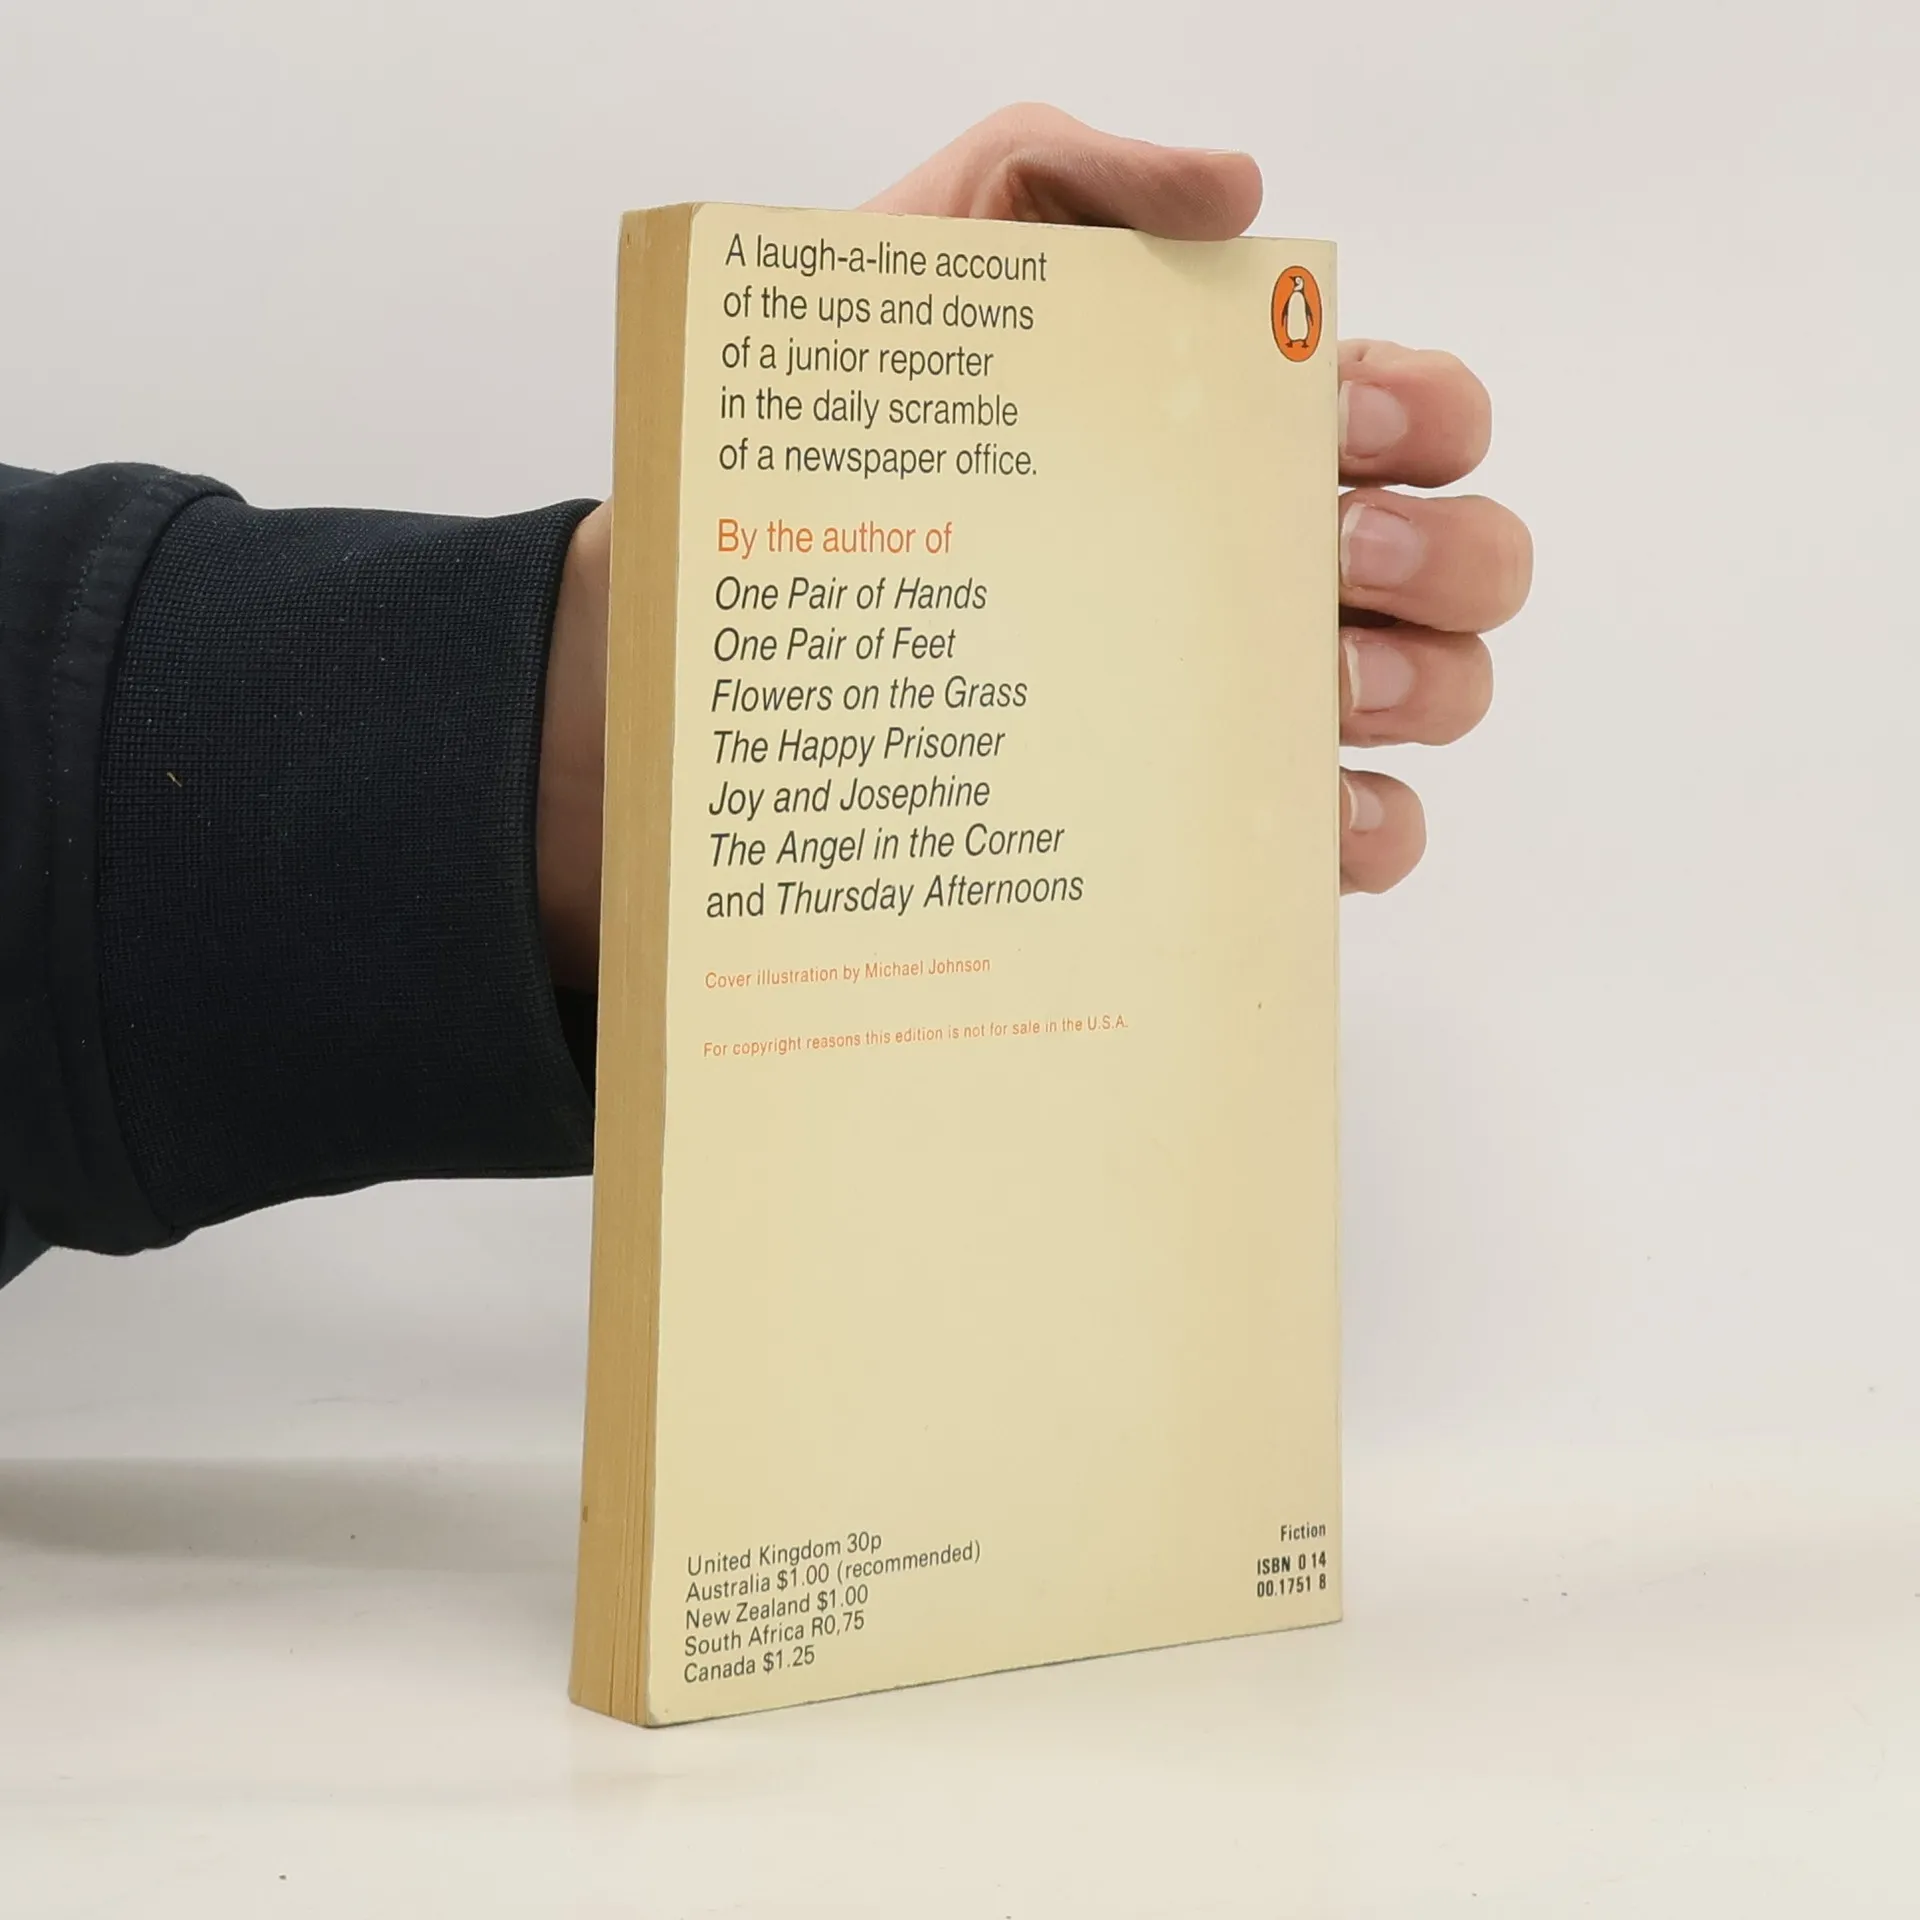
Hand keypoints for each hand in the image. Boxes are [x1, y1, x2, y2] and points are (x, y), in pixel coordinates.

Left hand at [864, 104, 1531, 894]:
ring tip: (1323, 683)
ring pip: (1440, 695)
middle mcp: (1273, 564)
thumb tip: (1236, 190)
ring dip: (1424, 686)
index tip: (1345, 416)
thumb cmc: (851, 418)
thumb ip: (1081, 174)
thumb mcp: (942, 251)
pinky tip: (1307, 807)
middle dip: (1448, 555)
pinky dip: (1371, 826)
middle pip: (1466, 561)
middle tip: (1341, 556)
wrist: (747, 576)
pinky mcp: (1218, 814)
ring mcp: (1255, 695)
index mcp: (1243, 434)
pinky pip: (1358, 836)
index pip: (1415, 413)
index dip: (1429, 411)